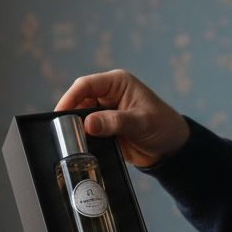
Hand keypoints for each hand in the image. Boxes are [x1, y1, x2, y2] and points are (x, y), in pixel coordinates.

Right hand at [54, 69, 190, 167]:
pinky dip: (82, 138)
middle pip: (79, 100)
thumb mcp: (141, 123)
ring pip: (80, 117)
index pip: (86, 85)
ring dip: (76, 128)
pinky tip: (79, 147)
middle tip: (63, 132)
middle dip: (70, 115)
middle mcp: (108, 95)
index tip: (60, 114)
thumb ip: (115, 122)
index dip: (70, 98)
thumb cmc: (163, 127)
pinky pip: (87, 131)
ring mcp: (105, 112)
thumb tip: (88, 123)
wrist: (172, 149)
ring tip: (70, 142)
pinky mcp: (104, 128)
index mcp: (117, 83)